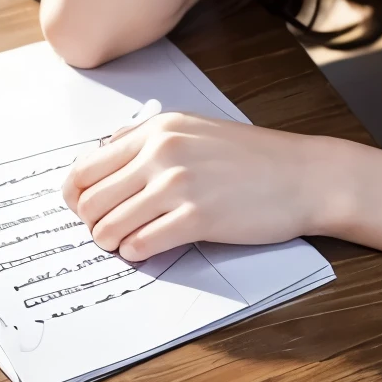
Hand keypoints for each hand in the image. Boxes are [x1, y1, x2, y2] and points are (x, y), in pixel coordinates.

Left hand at [61, 112, 328, 260]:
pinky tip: (152, 248)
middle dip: (92, 223)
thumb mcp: (196, 130)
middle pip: (89, 200)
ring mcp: (179, 184)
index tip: (85, 210)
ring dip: (112, 242)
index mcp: (160, 128)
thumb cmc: (253, 158)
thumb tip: (99, 162)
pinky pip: (140, 246)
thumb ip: (148, 141)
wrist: (304, 175)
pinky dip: (137, 253)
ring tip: (129, 242)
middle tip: (109, 232)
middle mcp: (164, 151)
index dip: (77, 196)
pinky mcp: (197, 218)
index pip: (86, 166)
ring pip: (108, 227)